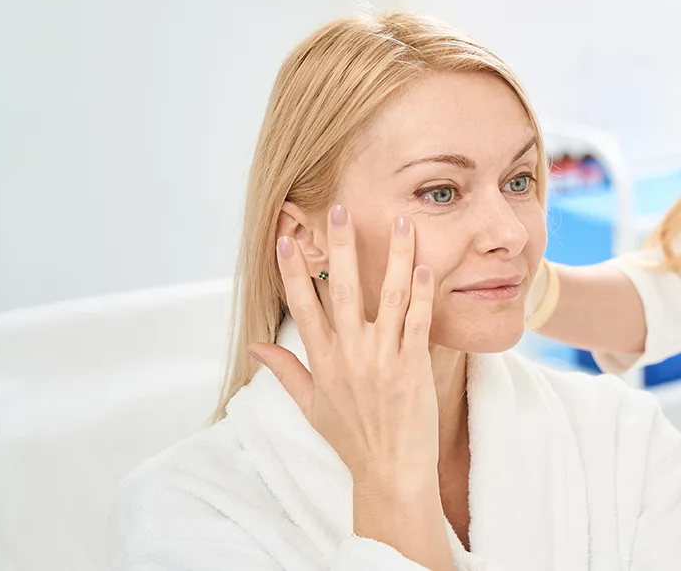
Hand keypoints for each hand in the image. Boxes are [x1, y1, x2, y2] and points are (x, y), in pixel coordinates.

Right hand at [248, 206, 451, 570]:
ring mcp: (382, 358)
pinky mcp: (413, 365)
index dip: (293, 270)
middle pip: (342, 290)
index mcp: (322, 361)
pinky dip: (421, 294)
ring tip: (402, 222)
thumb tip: (255, 346)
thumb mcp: (310, 405)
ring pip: (388, 297)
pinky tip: (425, 266)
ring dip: (394, 257)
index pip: (302, 306)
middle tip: (340, 209)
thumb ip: (285, 371)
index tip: (285, 238)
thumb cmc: (351, 439)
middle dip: (340, 247)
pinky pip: (417, 321)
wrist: (389, 470)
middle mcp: (349, 355)